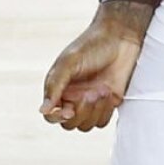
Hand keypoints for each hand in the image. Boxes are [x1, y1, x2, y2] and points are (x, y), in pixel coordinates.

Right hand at [40, 8, 147, 131]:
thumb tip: (43, 110)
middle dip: (81, 111)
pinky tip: (109, 93)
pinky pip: (102, 121)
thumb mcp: (69, 62)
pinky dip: (106, 111)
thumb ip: (54, 86)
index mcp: (59, 89)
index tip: (69, 110)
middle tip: (91, 93)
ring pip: (86, 125)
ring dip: (95, 111)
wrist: (120, 39)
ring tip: (102, 89)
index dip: (58, 117)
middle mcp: (72, 98)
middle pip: (69, 124)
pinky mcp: (107, 105)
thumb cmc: (91, 46)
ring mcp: (90, 103)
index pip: (51, 115)